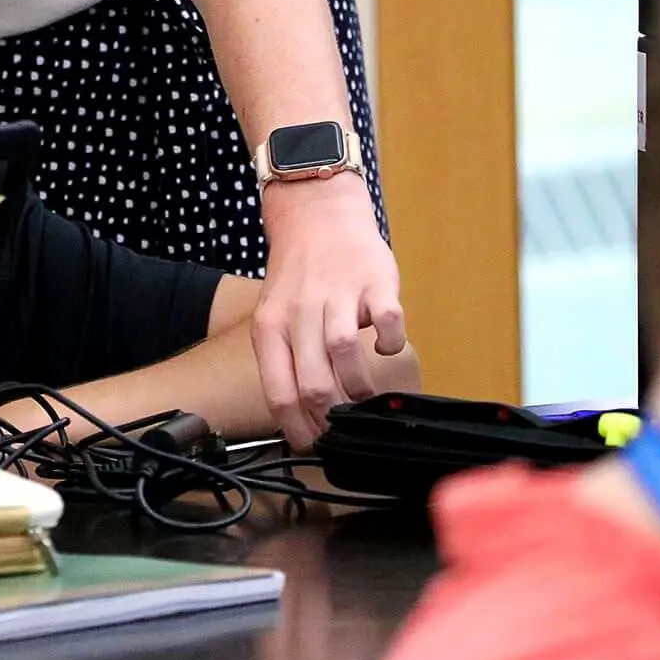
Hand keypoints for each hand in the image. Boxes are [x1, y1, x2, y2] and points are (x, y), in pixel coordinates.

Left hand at [251, 173, 405, 448]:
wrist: (316, 213)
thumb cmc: (298, 275)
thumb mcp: (275, 314)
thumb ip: (286, 359)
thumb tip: (302, 418)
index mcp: (270, 326)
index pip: (279, 392)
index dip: (298, 428)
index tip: (314, 446)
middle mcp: (300, 311)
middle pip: (313, 381)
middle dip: (332, 416)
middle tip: (346, 424)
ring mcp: (337, 293)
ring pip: (343, 351)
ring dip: (360, 386)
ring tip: (366, 394)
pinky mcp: (373, 281)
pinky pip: (386, 320)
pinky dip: (389, 343)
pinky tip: (386, 347)